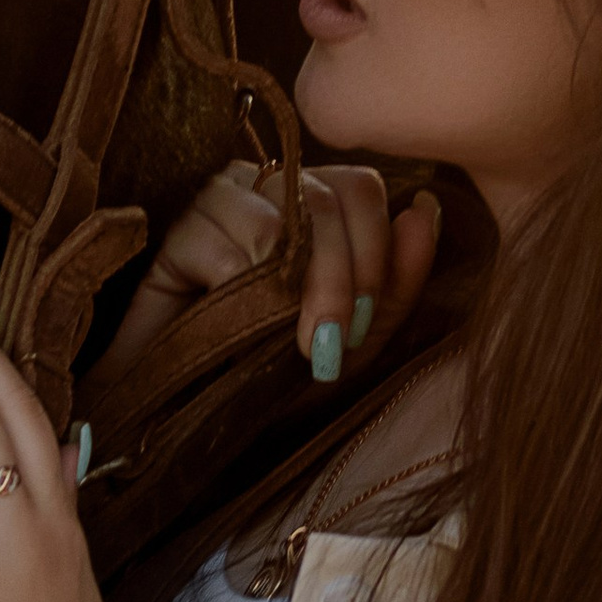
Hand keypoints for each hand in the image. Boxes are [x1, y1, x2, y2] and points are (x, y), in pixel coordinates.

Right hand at [96, 160, 441, 389]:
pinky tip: (226, 322)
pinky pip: (227, 244)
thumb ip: (399, 278)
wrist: (191, 414)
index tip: (363, 321)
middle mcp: (268, 187)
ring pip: (279, 219)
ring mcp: (220, 201)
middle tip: (328, 341)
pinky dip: (238, 291)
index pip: (360, 188)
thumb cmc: (271, 370)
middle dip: (339, 278)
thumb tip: (423, 209)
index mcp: (314, 199)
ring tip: (275, 336)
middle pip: (325, 198)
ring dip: (289, 290)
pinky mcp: (178, 231)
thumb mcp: (356, 335)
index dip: (374, 251)